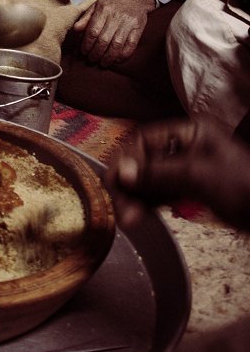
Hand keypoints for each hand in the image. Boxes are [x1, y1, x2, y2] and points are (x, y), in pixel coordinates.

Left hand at [72, 0, 154, 65]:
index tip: (84, 52)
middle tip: (92, 59)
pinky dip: (123, 56)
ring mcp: (128, 23)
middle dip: (96, 53)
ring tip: (103, 63)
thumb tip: (75, 30)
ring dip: (108, 57)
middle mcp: (116, 16)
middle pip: (104, 40)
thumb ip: (85, 18)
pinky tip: (116, 60)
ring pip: (117, 45)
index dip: (87, 44)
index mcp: (103, 10)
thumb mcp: (96, 5)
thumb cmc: (113, 2)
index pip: (93, 31)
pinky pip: (130, 46)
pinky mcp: (138, 29)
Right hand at [105, 118, 249, 230]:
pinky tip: (137, 217)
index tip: (115, 182)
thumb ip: (157, 173)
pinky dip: (147, 204)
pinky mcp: (189, 190)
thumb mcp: (197, 176)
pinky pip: (160, 194)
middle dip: (129, 184)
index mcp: (189, 132)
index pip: (145, 140)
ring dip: (135, 198)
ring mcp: (186, 169)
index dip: (127, 160)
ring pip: (149, 180)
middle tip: (121, 209)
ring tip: (128, 220)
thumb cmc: (243, 187)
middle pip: (144, 161)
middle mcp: (184, 147)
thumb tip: (121, 173)